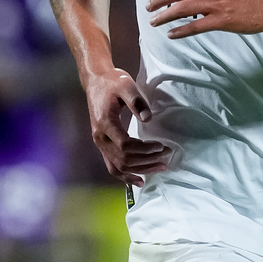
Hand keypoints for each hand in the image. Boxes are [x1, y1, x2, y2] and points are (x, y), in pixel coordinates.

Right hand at [85, 67, 170, 186]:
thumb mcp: (126, 85)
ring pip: (118, 167)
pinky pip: (112, 166)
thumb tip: (149, 119)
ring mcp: (100, 143)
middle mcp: (100, 138)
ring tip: (160, 168)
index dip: (145, 149)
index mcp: (105, 123)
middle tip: (166, 157)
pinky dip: (126, 176)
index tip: (161, 146)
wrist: (96, 81)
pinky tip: (139, 180)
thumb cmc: (112, 82)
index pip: (126, 146)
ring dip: (140, 170)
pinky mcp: (103, 145)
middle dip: (146, 161)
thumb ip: (136, 101)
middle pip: (123, 159)